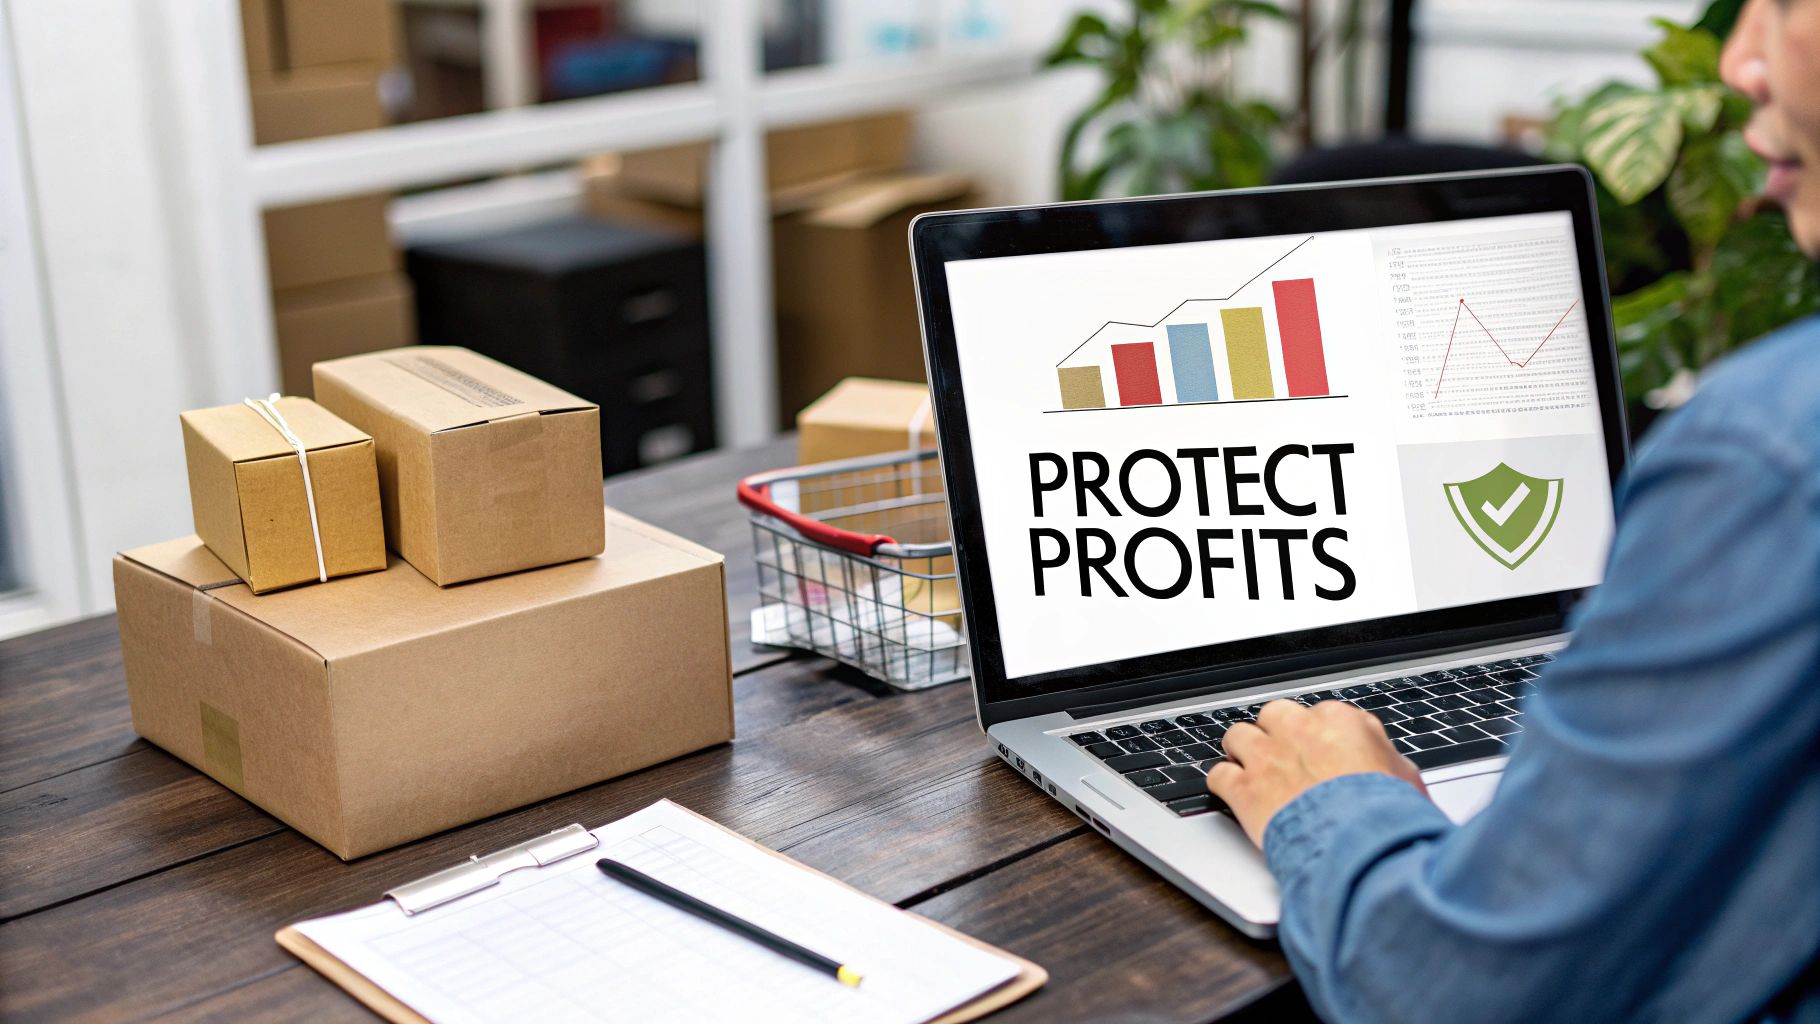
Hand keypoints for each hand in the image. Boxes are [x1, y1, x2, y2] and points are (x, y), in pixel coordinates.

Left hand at [1206, 699, 1429, 847]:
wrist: (1360, 844)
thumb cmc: (1387, 815)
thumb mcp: (1404, 777)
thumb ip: (1384, 757)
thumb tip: (1381, 757)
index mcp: (1339, 721)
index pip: (1316, 716)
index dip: (1312, 737)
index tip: (1313, 752)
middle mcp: (1298, 730)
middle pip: (1273, 716)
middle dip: (1274, 736)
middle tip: (1281, 759)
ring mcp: (1267, 757)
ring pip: (1238, 737)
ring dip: (1242, 753)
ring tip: (1250, 770)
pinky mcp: (1244, 788)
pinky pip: (1218, 775)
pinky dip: (1222, 784)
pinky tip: (1230, 793)